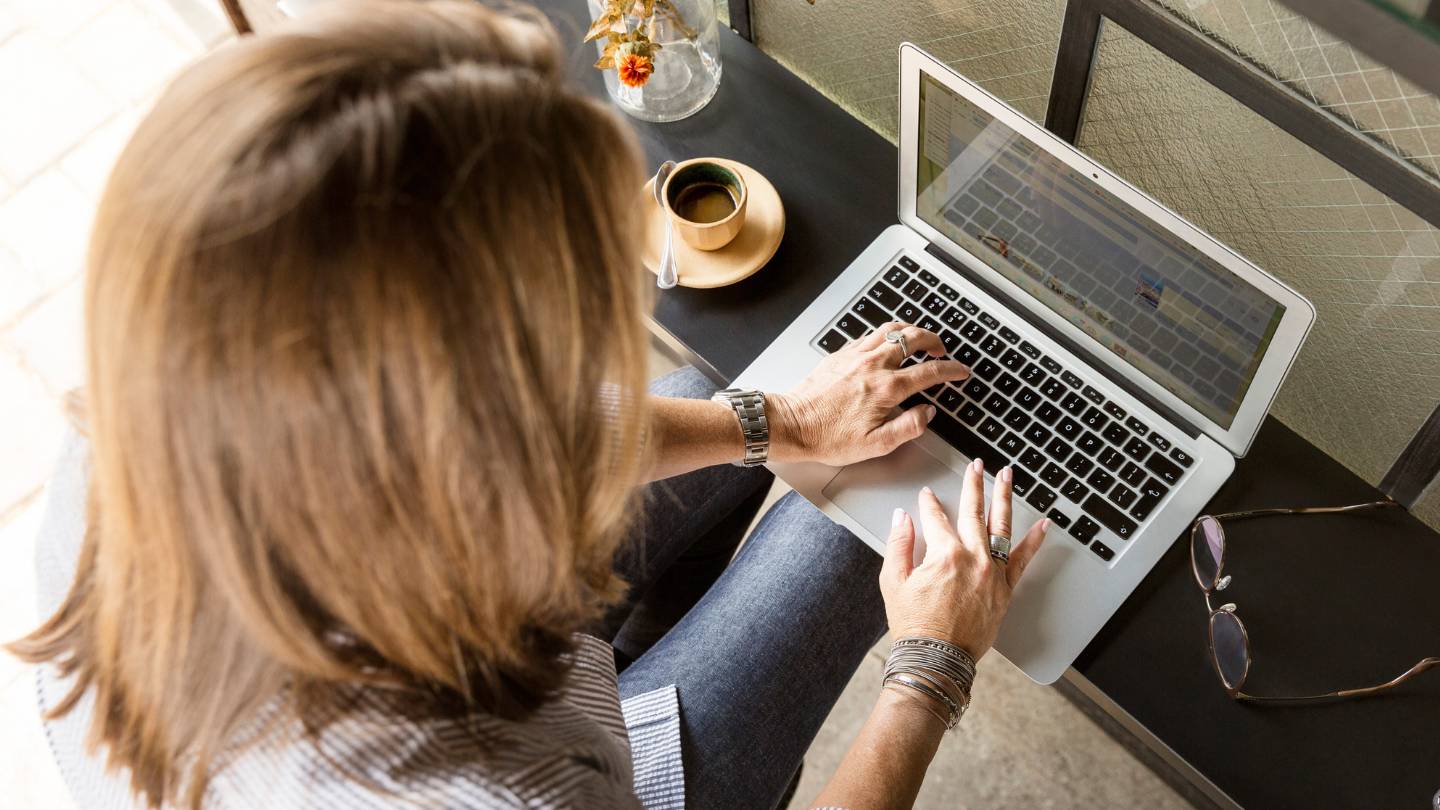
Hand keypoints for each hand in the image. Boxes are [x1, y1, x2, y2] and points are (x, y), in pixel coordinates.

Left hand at [767, 322, 969, 466]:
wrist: (792, 425)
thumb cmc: (828, 437)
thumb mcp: (876, 445)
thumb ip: (908, 427)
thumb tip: (927, 413)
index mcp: (886, 389)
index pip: (929, 372)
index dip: (951, 370)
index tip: (961, 371)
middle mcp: (873, 366)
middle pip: (913, 338)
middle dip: (934, 341)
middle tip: (942, 350)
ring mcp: (855, 356)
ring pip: (891, 329)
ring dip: (911, 330)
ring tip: (919, 339)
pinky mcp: (840, 354)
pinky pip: (869, 335)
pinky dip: (885, 334)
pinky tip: (887, 343)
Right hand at [879, 459, 1049, 659]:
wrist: (937, 659)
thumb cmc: (915, 625)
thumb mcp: (894, 582)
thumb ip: (898, 544)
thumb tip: (902, 518)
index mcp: (944, 554)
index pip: (935, 518)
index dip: (928, 504)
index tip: (926, 496)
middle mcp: (973, 558)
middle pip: (973, 512)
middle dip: (974, 485)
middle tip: (976, 466)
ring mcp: (992, 573)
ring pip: (1000, 526)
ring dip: (1004, 498)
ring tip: (1007, 477)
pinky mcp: (1005, 589)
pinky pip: (1023, 560)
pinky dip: (1034, 541)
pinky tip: (1043, 524)